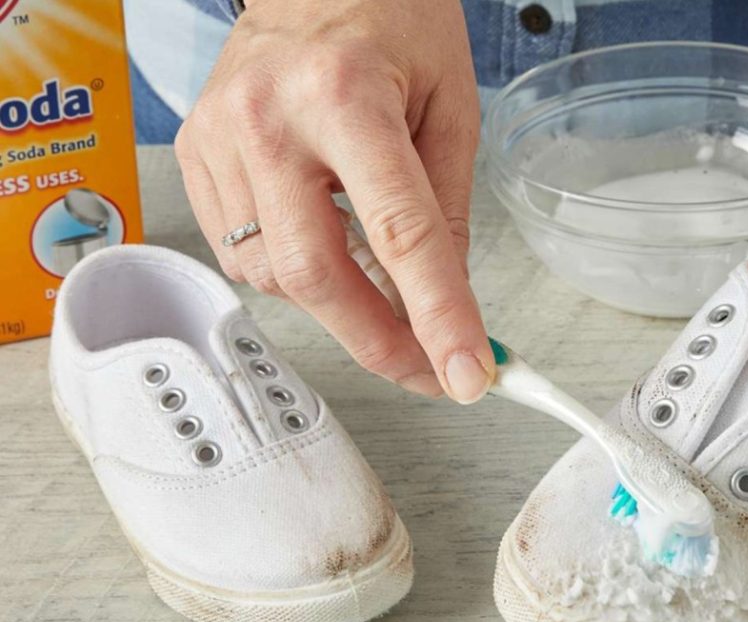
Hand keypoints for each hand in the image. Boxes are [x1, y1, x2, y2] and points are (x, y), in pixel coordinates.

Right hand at [174, 0, 493, 402]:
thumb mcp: (449, 105)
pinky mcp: (195, 154)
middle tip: (426, 367)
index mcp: (346, 94)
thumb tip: (444, 302)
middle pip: (315, 274)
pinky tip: (323, 241)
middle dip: (378, 341)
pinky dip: (293, 272)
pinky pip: (242, 255)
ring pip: (275, 276)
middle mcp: (268, 117)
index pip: (398, 234)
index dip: (437, 317)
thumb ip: (446, 211)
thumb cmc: (389, 17)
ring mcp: (219, 137)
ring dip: (337, 301)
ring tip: (377, 278)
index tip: (465, 373)